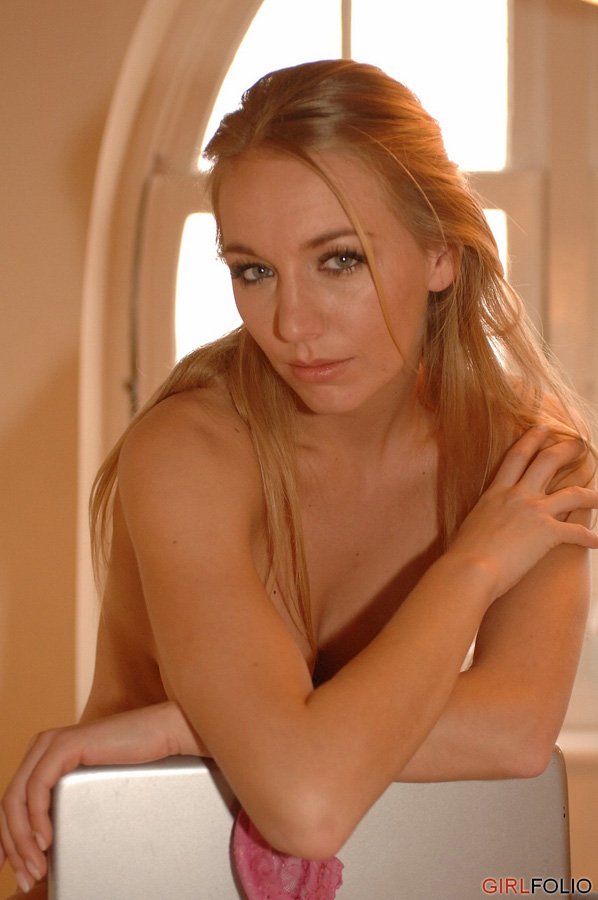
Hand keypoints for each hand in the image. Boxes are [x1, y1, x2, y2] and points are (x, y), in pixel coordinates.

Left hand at [0, 701, 207, 892]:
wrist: (164, 734)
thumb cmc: (136, 763)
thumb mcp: (90, 791)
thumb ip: (65, 806)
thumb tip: (44, 847)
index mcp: (44, 755)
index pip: (12, 803)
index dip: (5, 840)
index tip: (11, 870)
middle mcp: (42, 746)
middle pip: (9, 804)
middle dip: (12, 847)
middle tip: (26, 878)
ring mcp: (52, 743)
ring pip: (17, 799)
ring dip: (22, 841)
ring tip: (36, 867)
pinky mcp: (66, 745)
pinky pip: (37, 788)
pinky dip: (35, 819)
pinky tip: (45, 840)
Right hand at [448, 426, 597, 600]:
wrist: (469, 570)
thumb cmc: (462, 555)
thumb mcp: (471, 526)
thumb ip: (484, 519)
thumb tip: (484, 526)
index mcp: (496, 493)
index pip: (517, 457)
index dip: (531, 439)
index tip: (543, 429)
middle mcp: (517, 496)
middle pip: (548, 462)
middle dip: (567, 450)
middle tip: (580, 444)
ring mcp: (534, 512)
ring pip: (573, 495)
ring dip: (591, 495)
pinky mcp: (547, 533)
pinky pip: (577, 532)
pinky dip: (591, 538)